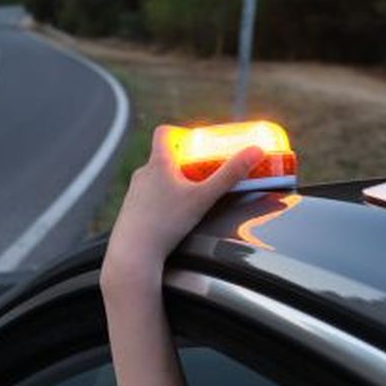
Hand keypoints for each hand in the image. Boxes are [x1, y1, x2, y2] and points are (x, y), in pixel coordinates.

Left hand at [101, 124, 262, 289]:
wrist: (134, 253)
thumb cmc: (166, 223)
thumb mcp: (204, 197)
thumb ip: (230, 175)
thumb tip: (256, 151)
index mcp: (157, 163)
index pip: (164, 133)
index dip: (180, 132)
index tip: (195, 141)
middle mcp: (141, 174)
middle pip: (163, 157)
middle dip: (183, 162)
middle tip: (202, 172)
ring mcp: (133, 192)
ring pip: (154, 179)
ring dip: (172, 182)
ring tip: (189, 197)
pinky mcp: (130, 210)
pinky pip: (147, 197)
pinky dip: (161, 200)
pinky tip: (172, 216)